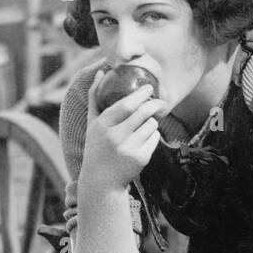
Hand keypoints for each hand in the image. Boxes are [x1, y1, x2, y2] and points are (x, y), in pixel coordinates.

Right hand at [80, 69, 165, 190]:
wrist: (102, 181)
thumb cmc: (97, 146)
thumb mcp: (92, 123)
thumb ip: (95, 97)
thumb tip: (101, 71)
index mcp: (103, 125)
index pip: (127, 104)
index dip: (141, 94)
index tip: (149, 87)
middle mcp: (116, 137)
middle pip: (143, 112)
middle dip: (154, 104)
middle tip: (159, 101)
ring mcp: (129, 149)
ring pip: (152, 125)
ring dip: (152, 122)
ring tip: (144, 126)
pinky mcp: (141, 159)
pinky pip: (155, 139)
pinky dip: (152, 136)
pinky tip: (143, 141)